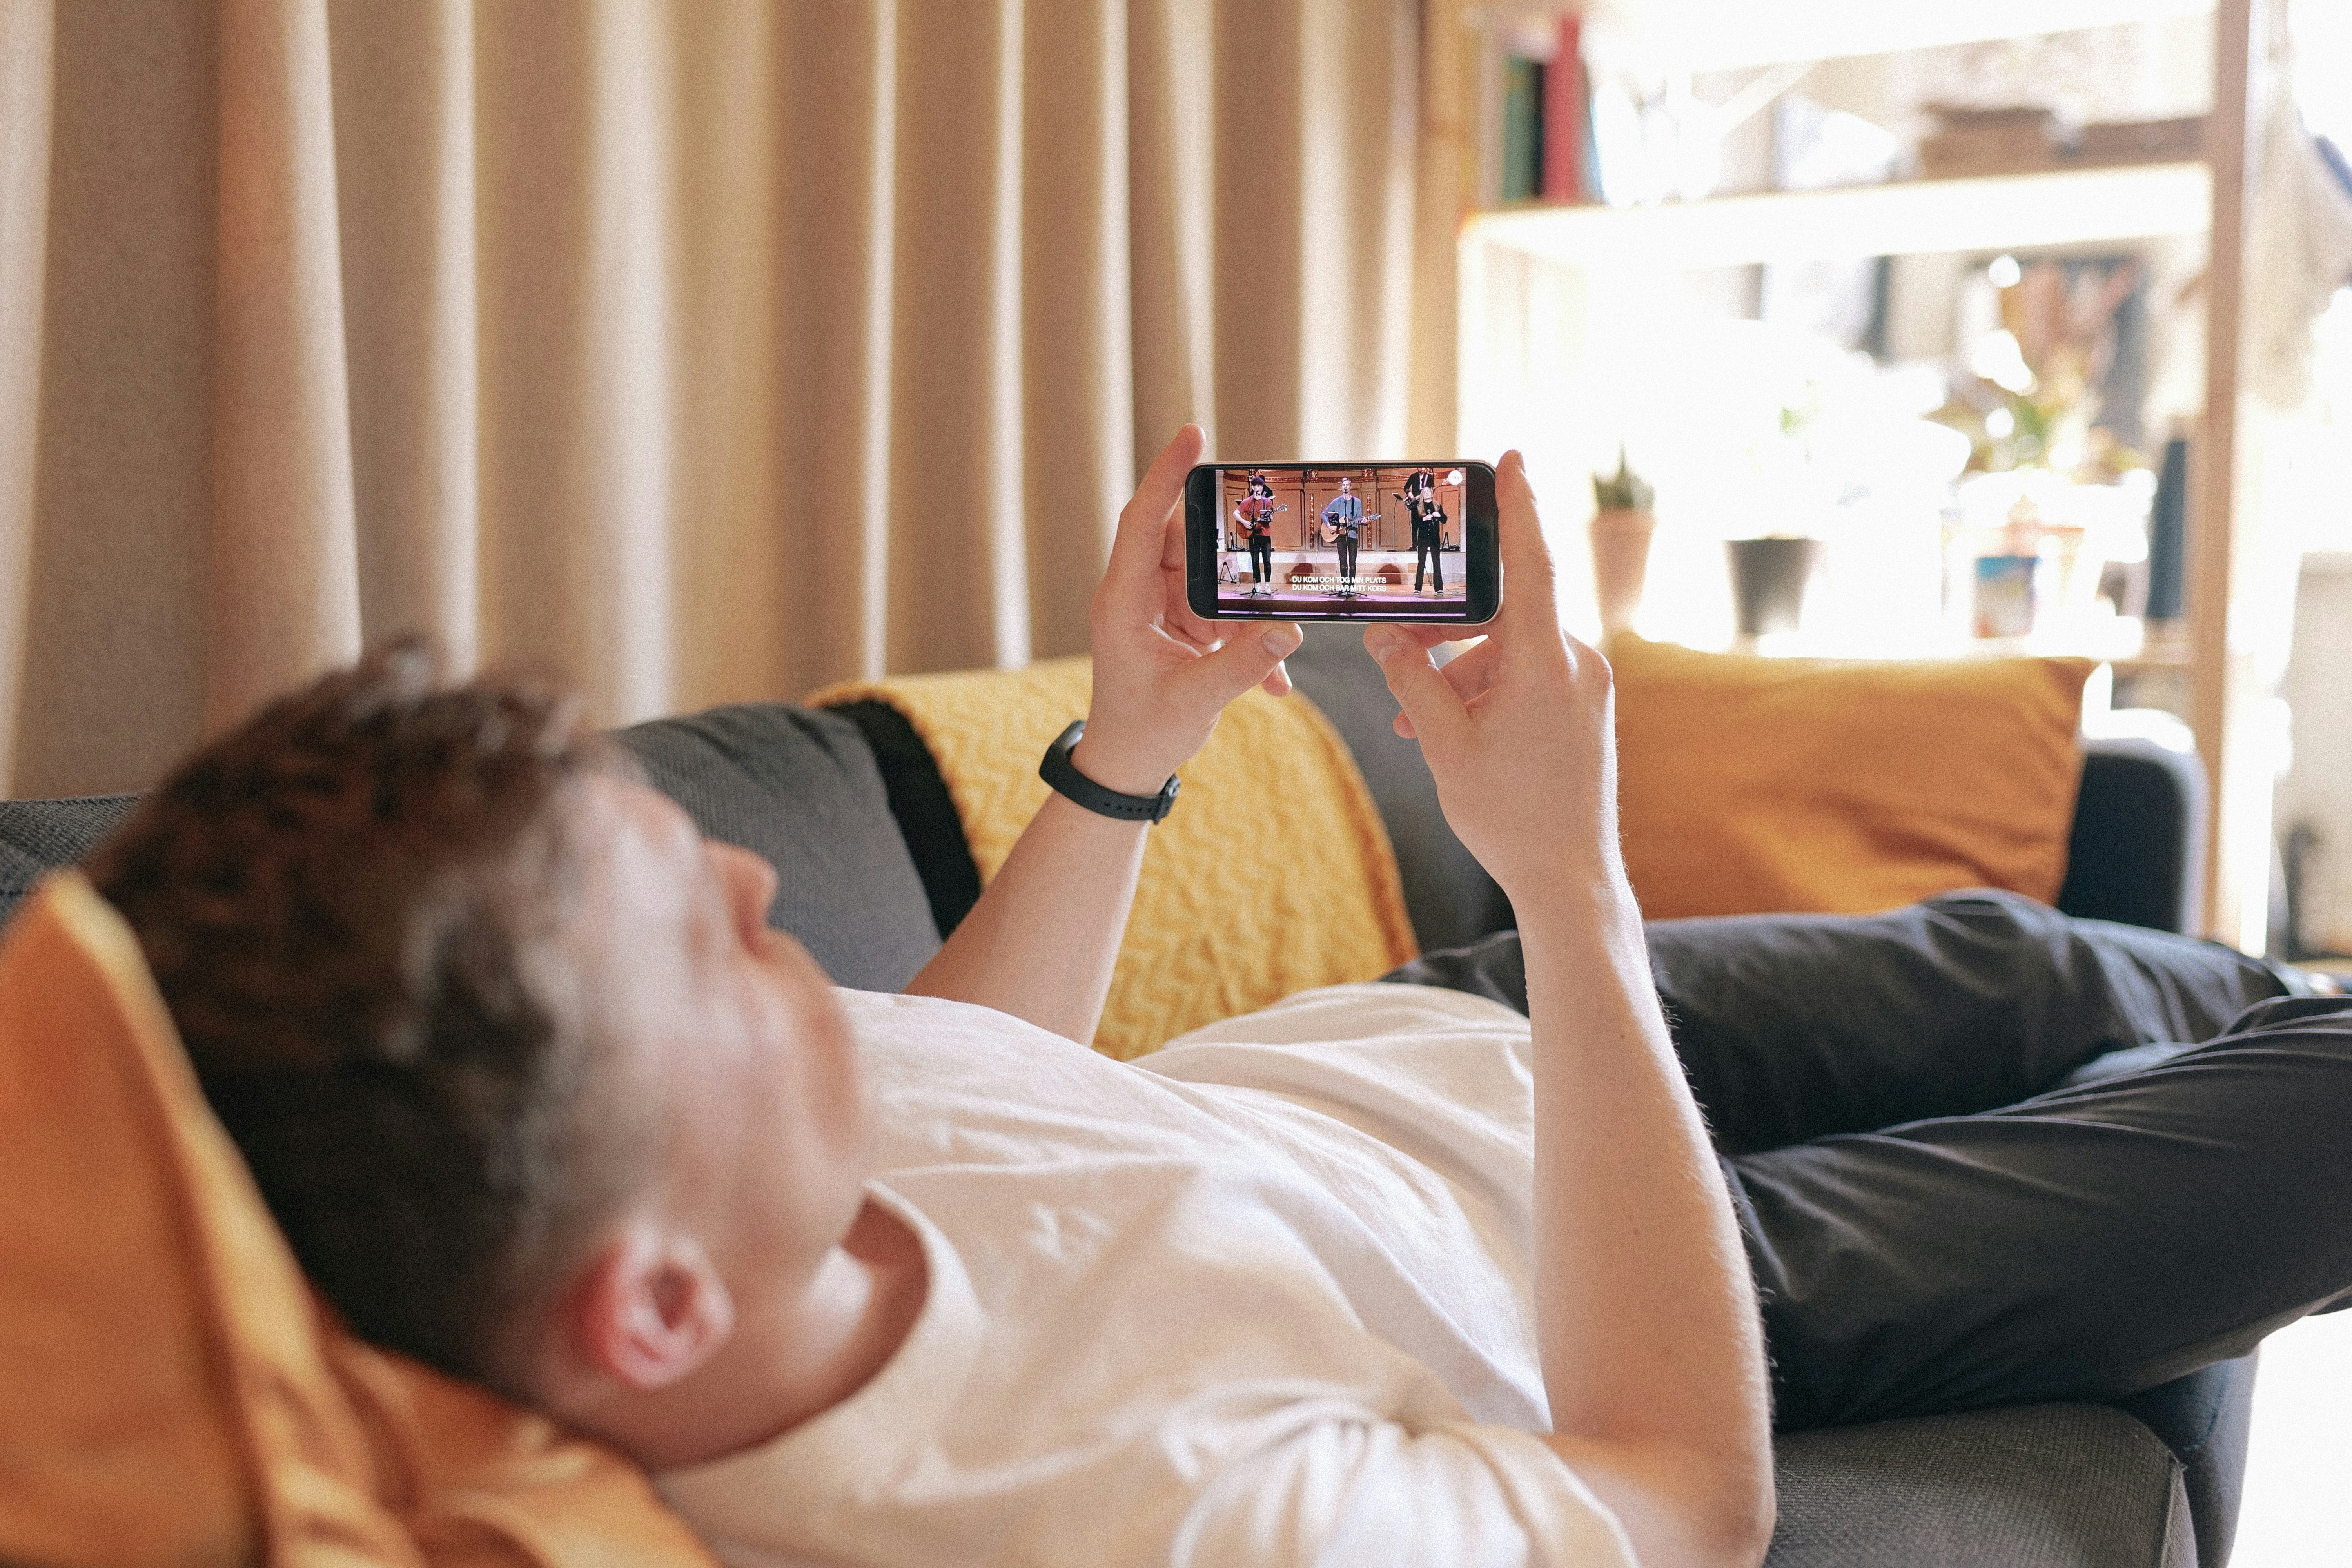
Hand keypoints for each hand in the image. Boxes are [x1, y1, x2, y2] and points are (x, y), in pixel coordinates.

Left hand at [1075, 426, 1301, 794]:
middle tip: (1269, 553)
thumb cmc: (1143, 734)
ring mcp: (1163, 610)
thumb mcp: (1194, 702)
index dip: (1166, 475)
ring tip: (1270, 654)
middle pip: (1189, 543)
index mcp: (1124, 601)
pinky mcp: (1184, 628)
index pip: (1143, 520)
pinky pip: (1226, 616)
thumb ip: (1242, 666)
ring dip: (1248, 615)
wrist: (1127, 768)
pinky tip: (1273, 682)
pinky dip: (1251, 644)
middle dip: (1232, 555)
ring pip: (1215, 581)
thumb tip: (1289, 631)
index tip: (1193, 434)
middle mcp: (1140, 595)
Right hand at [1364, 451, 1618, 903]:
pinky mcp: (1585, 708)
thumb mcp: (1443, 744)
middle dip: (1443, 636)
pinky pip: (1528, 678)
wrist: (1569, 877)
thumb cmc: (1508, 815)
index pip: (1531, 566)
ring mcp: (1586, 687)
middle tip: (1392, 651)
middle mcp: (1576, 664)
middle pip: (1501, 618)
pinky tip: (1447, 728)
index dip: (1520, 509)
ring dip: (1457, 675)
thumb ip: (1412, 681)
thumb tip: (1385, 635)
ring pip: (1508, 653)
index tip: (1512, 459)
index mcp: (1545, 665)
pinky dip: (1486, 692)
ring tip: (1409, 718)